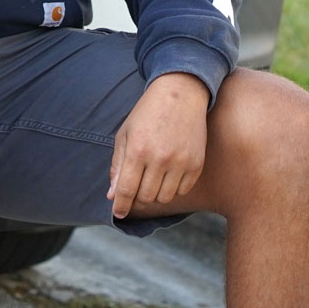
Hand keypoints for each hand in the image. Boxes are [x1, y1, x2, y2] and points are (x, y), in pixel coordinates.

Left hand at [107, 72, 208, 218]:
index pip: (126, 190)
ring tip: (153, 175)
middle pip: (146, 197)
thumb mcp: (126, 134)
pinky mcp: (196, 164)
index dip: (120, 205)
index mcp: (138, 150)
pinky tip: (169, 171)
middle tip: (137, 186)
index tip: (118, 213)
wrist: (180, 94)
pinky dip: (174, 187)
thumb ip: (118, 165)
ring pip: (164, 198)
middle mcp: (160, 159)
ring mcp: (180, 162)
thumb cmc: (147, 113)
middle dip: (138, 197)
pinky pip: (182, 191)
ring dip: (156, 192)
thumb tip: (112, 195)